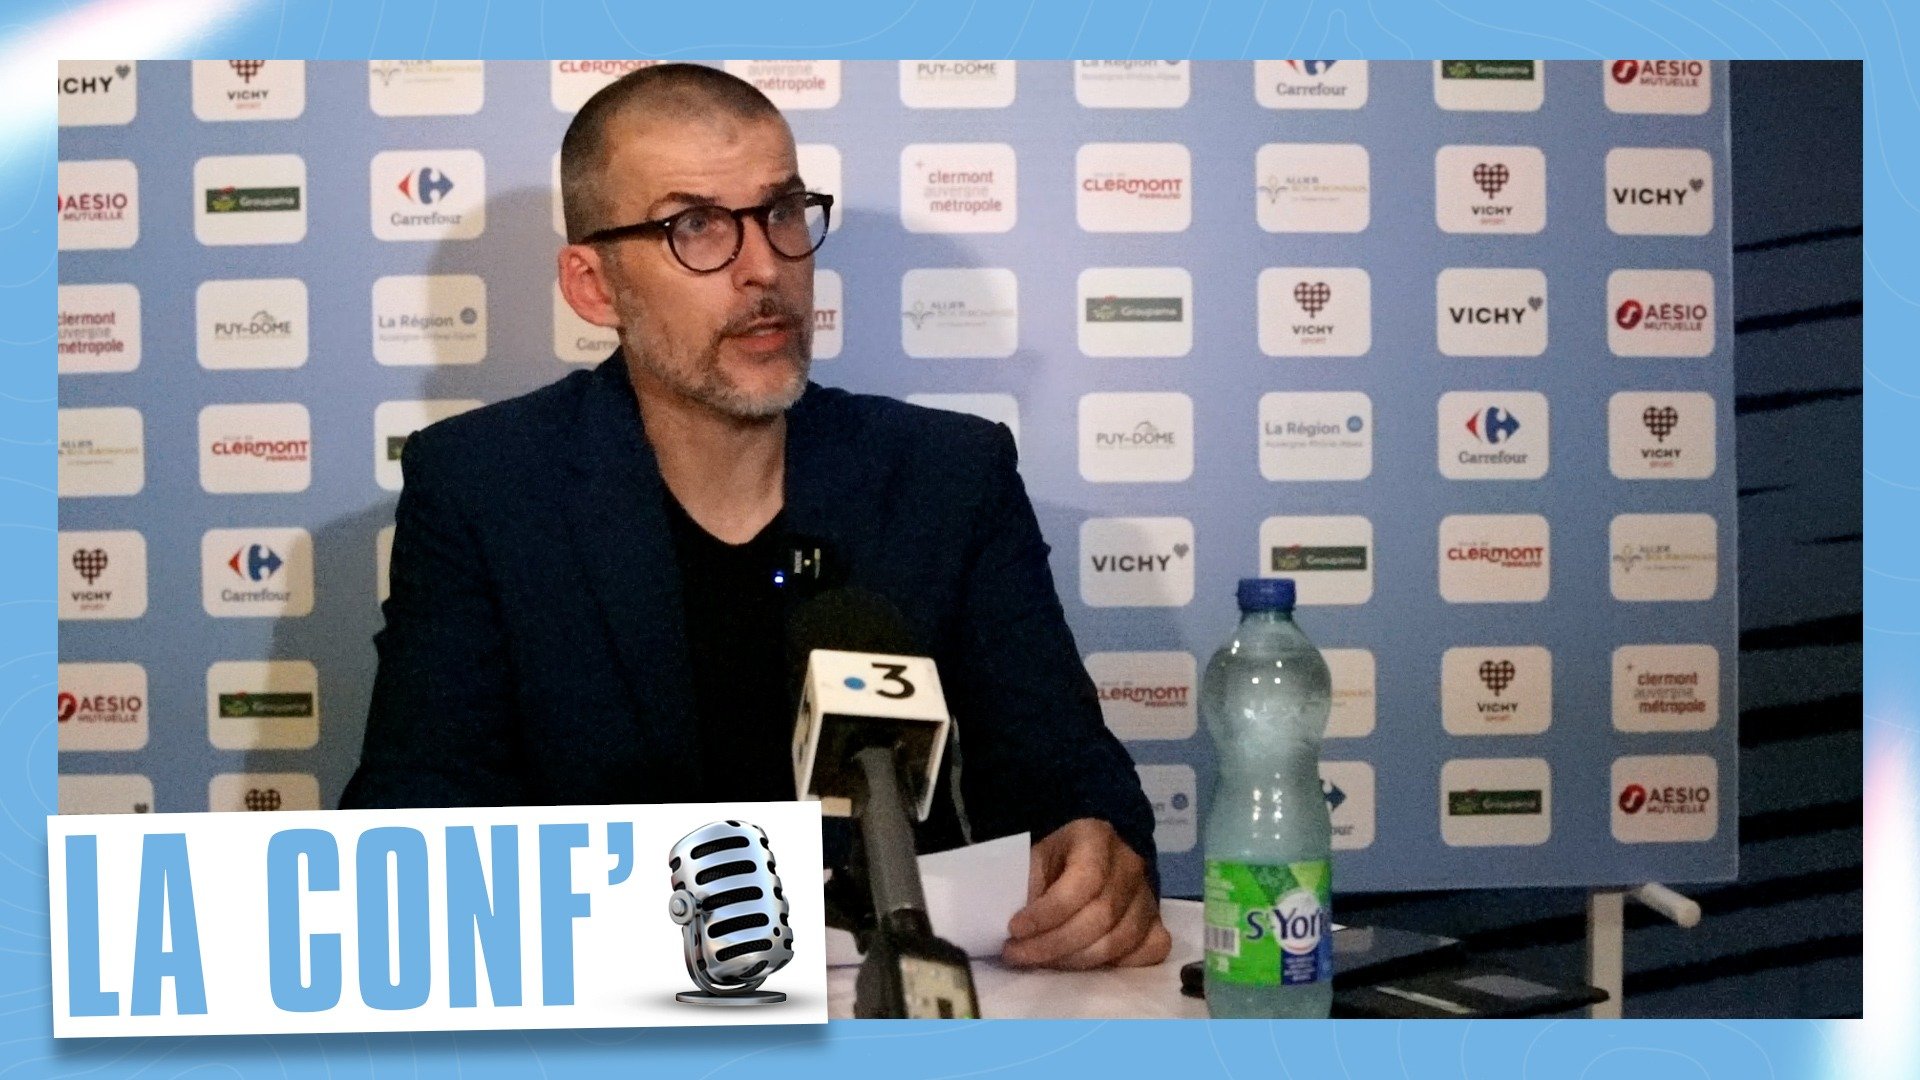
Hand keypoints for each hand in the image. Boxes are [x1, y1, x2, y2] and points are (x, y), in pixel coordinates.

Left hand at [1001, 818, 1171, 969]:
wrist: (1092, 857)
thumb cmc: (1057, 861)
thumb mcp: (1035, 859)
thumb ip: (1024, 886)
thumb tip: (1016, 928)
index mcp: (1097, 839)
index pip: (1084, 880)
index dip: (1049, 912)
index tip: (1015, 930)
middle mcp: (1130, 865)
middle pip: (1102, 915)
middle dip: (1054, 943)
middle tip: (1018, 953)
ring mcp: (1148, 896)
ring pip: (1120, 940)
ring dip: (1075, 959)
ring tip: (1041, 961)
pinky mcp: (1157, 923)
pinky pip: (1149, 952)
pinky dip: (1116, 964)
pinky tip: (1084, 963)